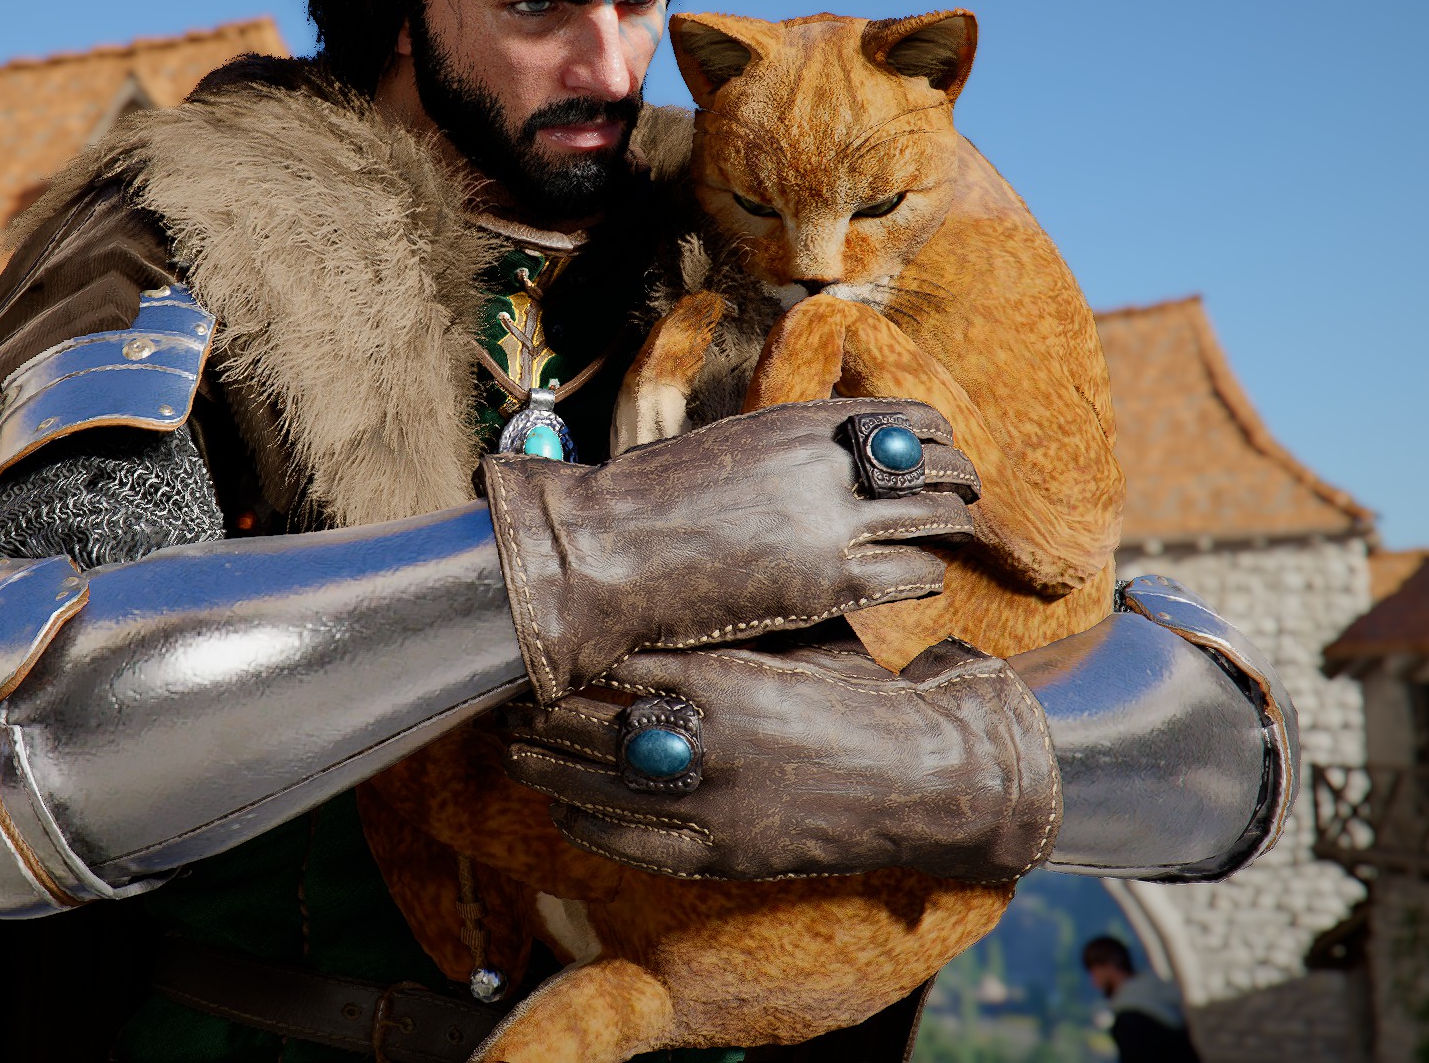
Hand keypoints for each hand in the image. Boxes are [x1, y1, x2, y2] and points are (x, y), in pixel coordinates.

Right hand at [481, 397, 977, 701]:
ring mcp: (836, 522)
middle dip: (960, 486)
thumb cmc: (649, 501)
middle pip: (938, 466)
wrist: (605, 549)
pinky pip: (916, 573)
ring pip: (940, 520)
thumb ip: (788, 450)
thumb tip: (826, 458)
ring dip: (950, 532)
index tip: (937, 460)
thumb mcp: (731, 447)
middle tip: (962, 505)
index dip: (937, 442)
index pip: (912, 419)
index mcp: (803, 423)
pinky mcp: (832, 583)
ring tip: (945, 545)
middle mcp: (829, 463)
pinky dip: (924, 576)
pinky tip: (912, 582)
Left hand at [502, 639, 1058, 882]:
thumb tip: (651, 573)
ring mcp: (712, 805)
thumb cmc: (857, 688)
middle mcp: (712, 741)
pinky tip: (558, 800)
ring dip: (541, 763)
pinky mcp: (720, 855)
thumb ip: (729, 614)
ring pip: (592, 785)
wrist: (926, 775)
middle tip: (502, 694)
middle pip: (586, 723)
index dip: (562, 654)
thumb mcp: (796, 632)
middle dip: (534, 710)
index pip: (613, 659)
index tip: (529, 641)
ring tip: (512, 744)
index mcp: (728, 676)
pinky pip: (624, 842)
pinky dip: (580, 818)